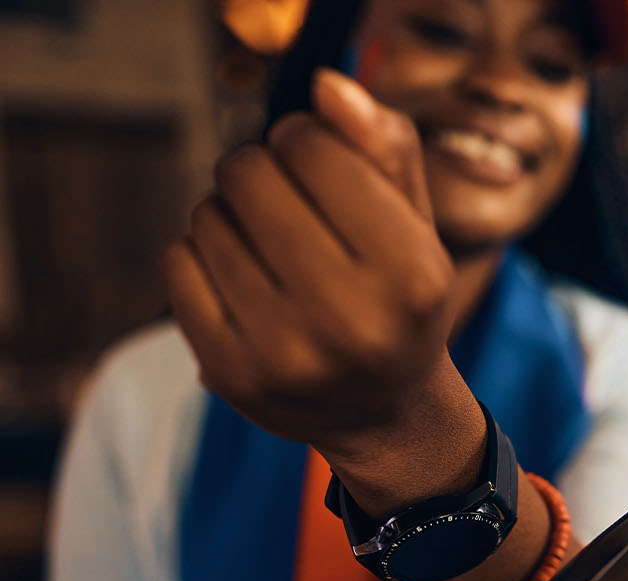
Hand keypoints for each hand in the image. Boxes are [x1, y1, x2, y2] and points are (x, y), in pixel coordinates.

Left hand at [166, 70, 479, 511]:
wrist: (386, 413)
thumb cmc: (399, 297)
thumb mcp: (417, 221)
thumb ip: (382, 145)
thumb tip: (325, 87)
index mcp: (411, 275)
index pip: (313, 149)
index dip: (306, 139)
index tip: (319, 163)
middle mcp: (351, 320)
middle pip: (249, 175)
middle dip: (261, 169)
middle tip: (287, 202)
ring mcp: (283, 353)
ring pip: (208, 216)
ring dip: (231, 213)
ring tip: (270, 247)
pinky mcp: (228, 373)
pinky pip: (177, 262)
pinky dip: (202, 254)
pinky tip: (242, 278)